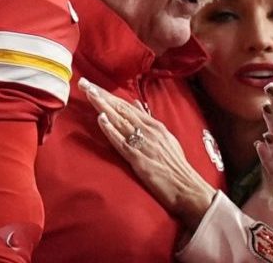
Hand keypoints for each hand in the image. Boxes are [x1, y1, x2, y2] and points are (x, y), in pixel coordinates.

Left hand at [80, 79, 217, 230]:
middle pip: (121, 109)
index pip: (127, 106)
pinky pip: (122, 142)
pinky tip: (100, 119)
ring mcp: (144, 144)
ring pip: (119, 121)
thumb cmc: (176, 166)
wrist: (188, 189)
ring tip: (88, 93)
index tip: (93, 86)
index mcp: (155, 125)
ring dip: (102, 106)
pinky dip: (110, 129)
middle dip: (101, 96)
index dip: (109, 95)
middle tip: (84, 84)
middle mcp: (149, 131)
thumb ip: (148, 121)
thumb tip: (135, 104)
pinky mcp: (139, 159)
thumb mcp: (166, 138)